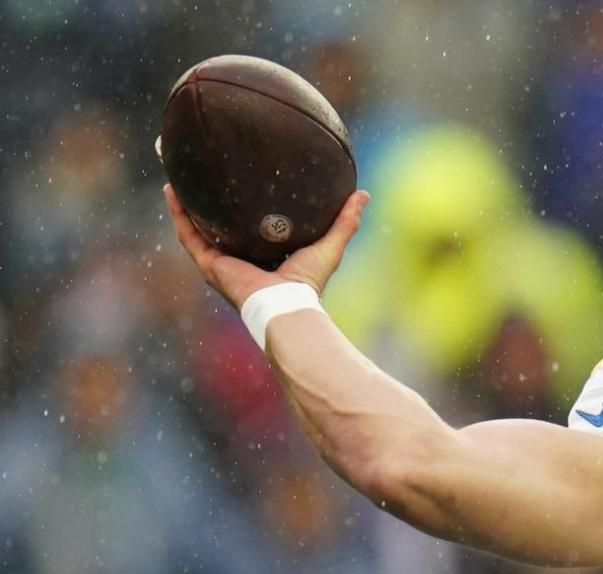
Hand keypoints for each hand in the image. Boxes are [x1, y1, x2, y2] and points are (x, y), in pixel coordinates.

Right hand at [164, 184, 369, 308]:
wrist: (286, 304)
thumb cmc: (308, 282)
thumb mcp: (328, 244)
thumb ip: (345, 221)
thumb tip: (362, 194)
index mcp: (263, 255)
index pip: (250, 226)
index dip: (245, 205)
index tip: (242, 179)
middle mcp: (239, 258)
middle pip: (220, 224)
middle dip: (210, 201)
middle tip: (204, 170)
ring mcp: (221, 261)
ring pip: (197, 226)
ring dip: (187, 202)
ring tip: (179, 173)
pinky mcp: (209, 264)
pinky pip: (188, 234)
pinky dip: (178, 213)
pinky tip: (171, 189)